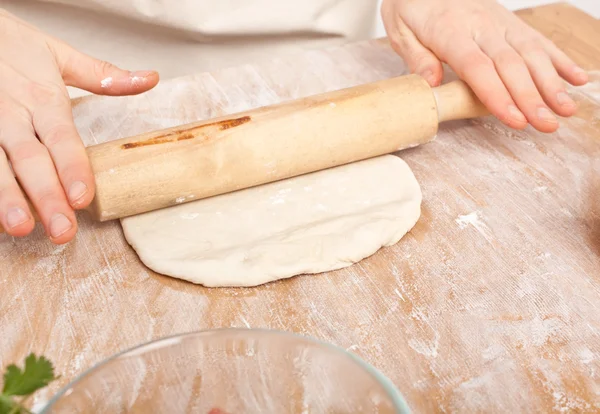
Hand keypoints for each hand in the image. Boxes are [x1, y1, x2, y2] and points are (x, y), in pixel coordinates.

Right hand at [0, 9, 158, 243]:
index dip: (72, 168)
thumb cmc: (15, 46)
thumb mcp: (60, 55)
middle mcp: (13, 115)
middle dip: (47, 196)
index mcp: (43, 100)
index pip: (62, 138)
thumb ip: (104, 76)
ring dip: (7, 196)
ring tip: (19, 227)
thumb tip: (151, 79)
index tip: (82, 198)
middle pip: (31, 160)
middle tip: (62, 229)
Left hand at [381, 0, 588, 131]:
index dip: (498, 95)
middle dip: (531, 97)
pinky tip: (576, 78)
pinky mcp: (511, 22)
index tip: (514, 119)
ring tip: (566, 109)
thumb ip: (417, 58)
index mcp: (451, 31)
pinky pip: (538, 40)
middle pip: (511, 65)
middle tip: (547, 124)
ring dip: (551, 83)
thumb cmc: (412, 5)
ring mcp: (500, 22)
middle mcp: (482, 26)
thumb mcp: (400, 31)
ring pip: (531, 53)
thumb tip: (432, 84)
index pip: (478, 67)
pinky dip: (559, 59)